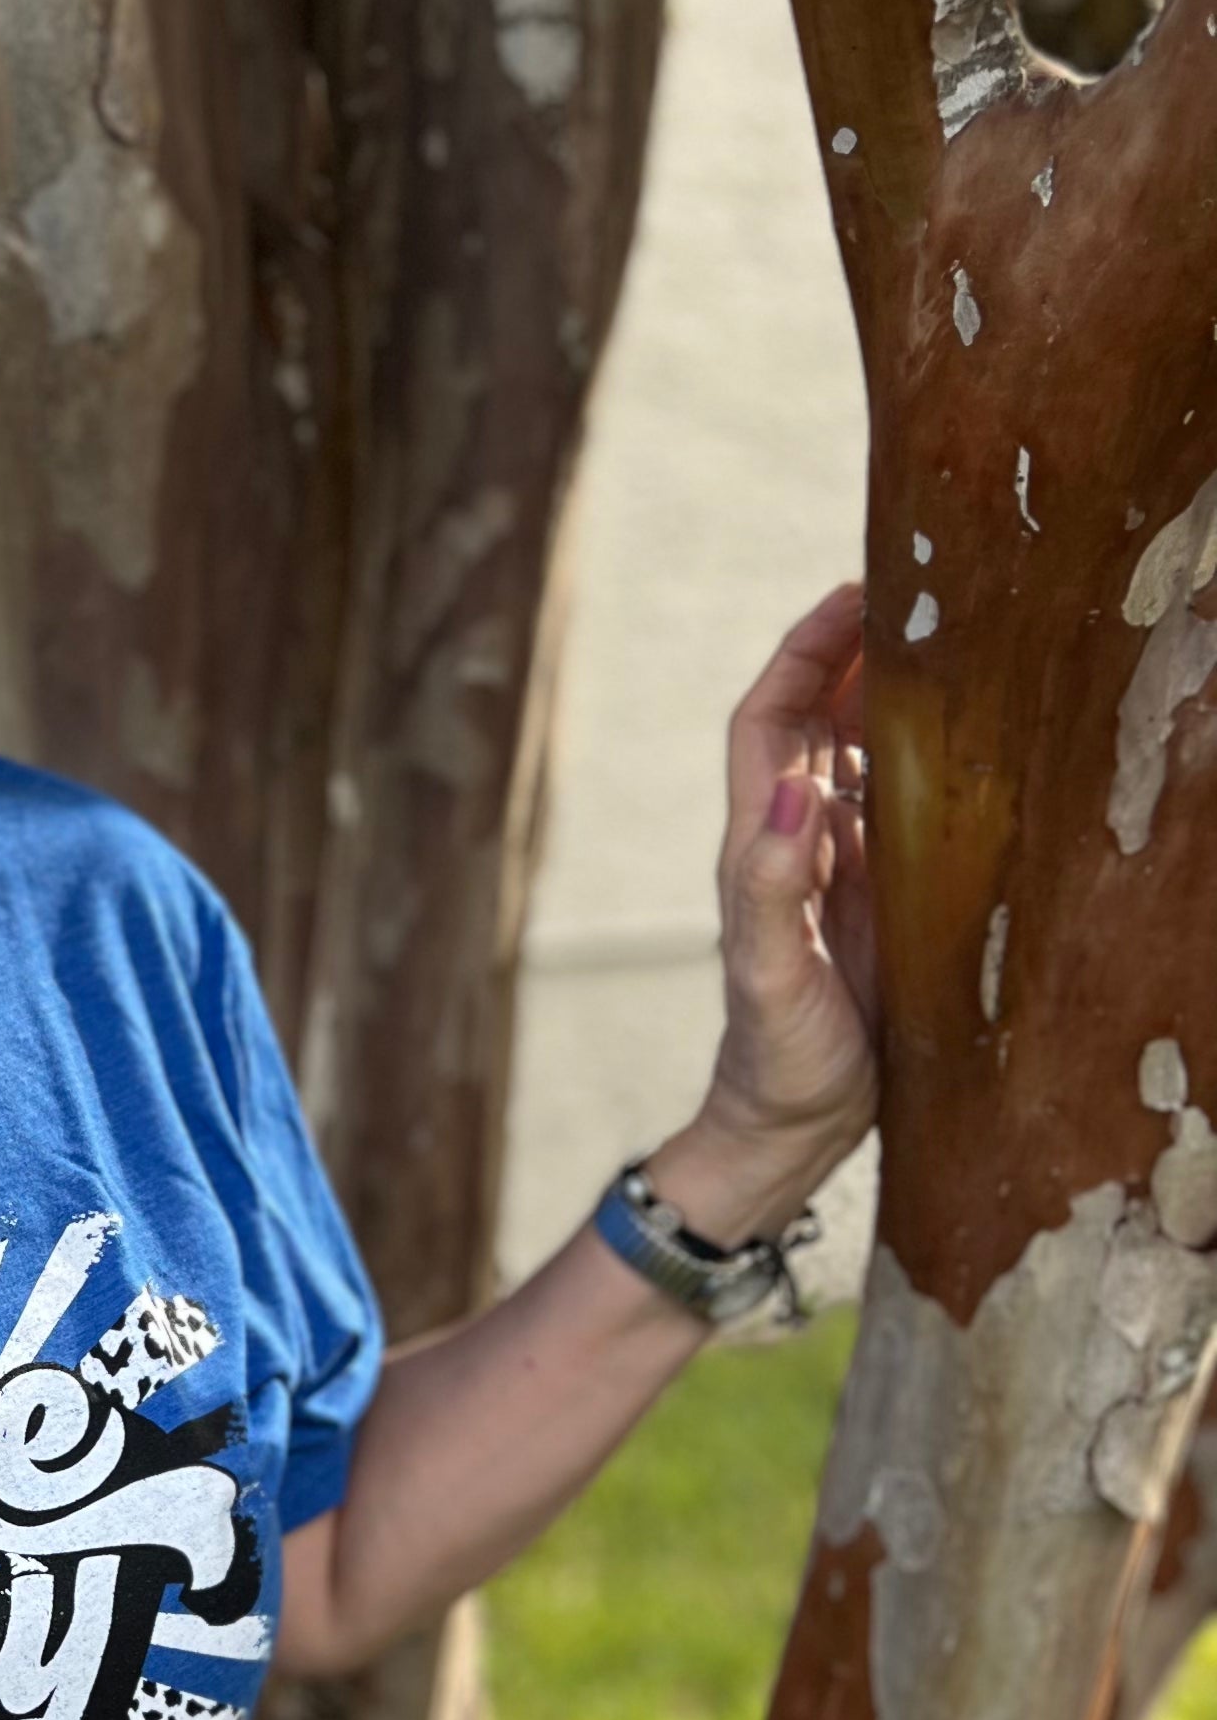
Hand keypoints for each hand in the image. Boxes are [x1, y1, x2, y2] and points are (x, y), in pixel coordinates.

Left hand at [668, 580, 881, 1237]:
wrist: (790, 1126)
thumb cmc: (777, 1059)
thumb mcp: (773, 982)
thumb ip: (772, 894)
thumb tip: (795, 792)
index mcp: (760, 847)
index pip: (769, 723)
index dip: (798, 656)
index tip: (848, 598)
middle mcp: (791, 841)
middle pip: (810, 718)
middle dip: (844, 651)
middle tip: (908, 593)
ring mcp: (832, 863)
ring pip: (853, 751)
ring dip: (882, 692)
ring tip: (939, 639)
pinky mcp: (870, 891)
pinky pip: (892, 802)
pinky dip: (917, 755)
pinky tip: (959, 733)